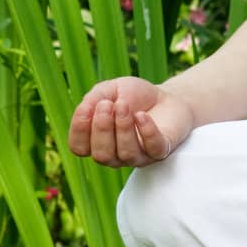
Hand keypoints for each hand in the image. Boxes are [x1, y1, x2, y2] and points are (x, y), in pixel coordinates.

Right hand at [68, 76, 196, 167]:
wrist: (167, 96)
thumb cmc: (134, 96)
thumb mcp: (110, 90)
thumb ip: (93, 99)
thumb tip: (84, 110)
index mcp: (97, 141)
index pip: (79, 148)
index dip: (79, 130)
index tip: (87, 107)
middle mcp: (115, 154)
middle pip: (101, 155)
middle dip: (102, 129)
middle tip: (107, 105)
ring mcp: (138, 156)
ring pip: (125, 154)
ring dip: (123, 128)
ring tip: (124, 105)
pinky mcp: (161, 151)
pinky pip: (153, 149)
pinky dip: (146, 131)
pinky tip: (142, 115)